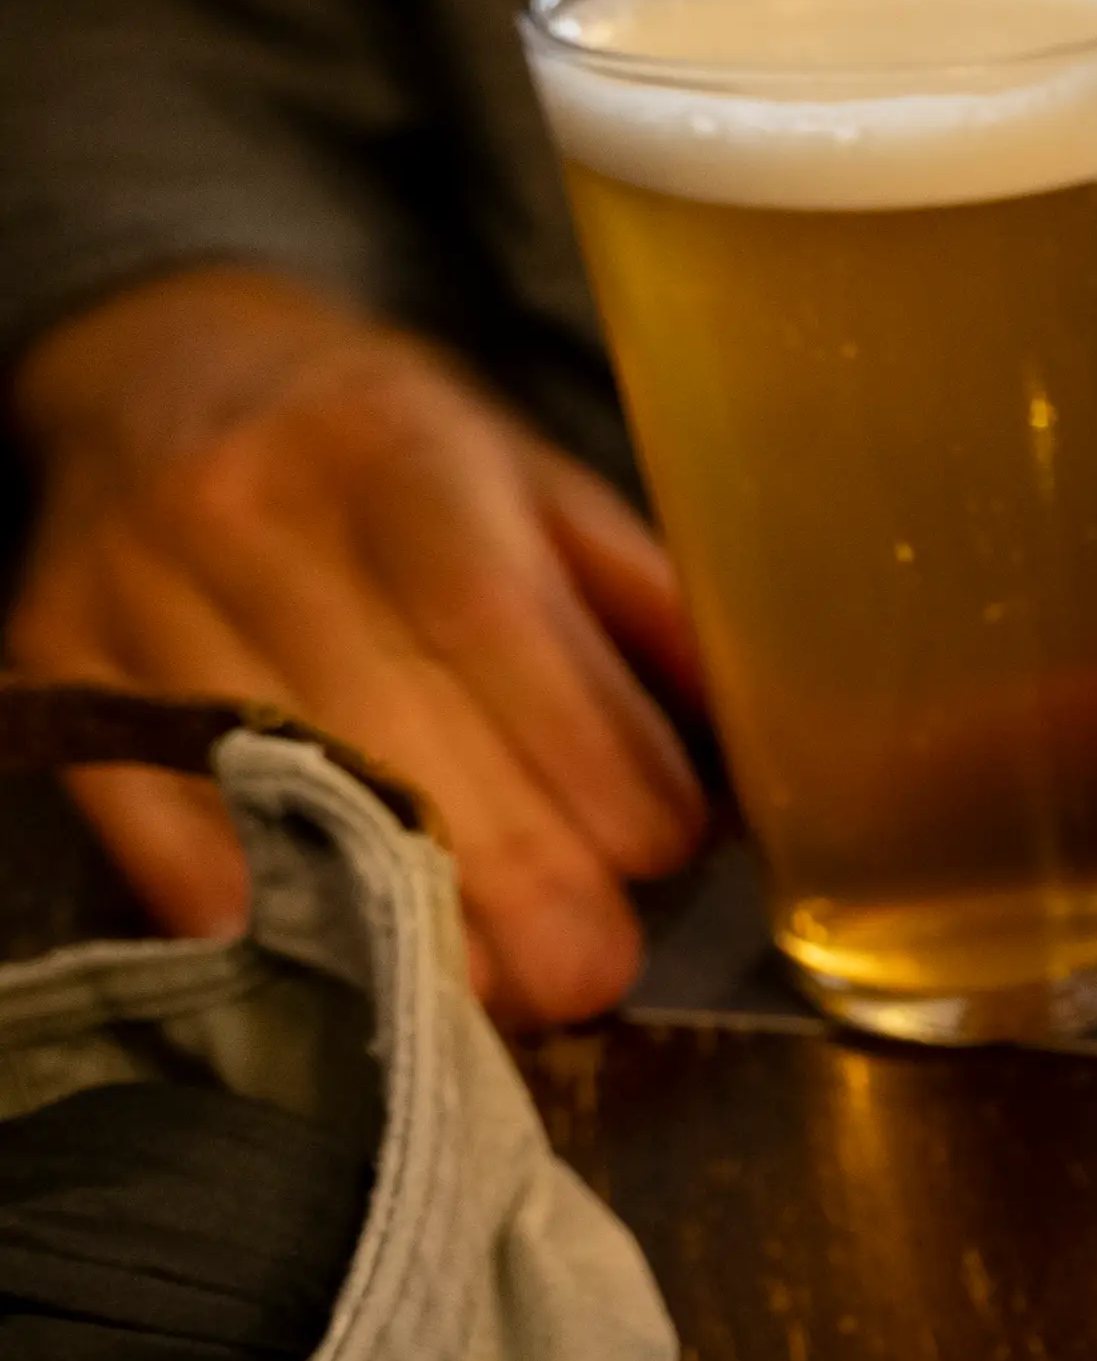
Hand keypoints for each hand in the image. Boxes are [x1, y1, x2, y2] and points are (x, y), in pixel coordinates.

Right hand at [7, 268, 705, 1023]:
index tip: (664, 847)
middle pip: (383, 716)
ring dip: (386, 905)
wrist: (163, 366)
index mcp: (393, 449)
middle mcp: (243, 509)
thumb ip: (635, 597)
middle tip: (591, 971)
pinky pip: (137, 801)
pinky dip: (230, 894)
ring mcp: (129, 590)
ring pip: (268, 777)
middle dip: (506, 863)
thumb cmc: (387, 451)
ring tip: (490, 994)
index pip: (488, 614)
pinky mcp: (49, 662)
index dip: (580, 745)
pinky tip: (320, 958)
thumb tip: (761, 730)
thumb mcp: (528, 475)